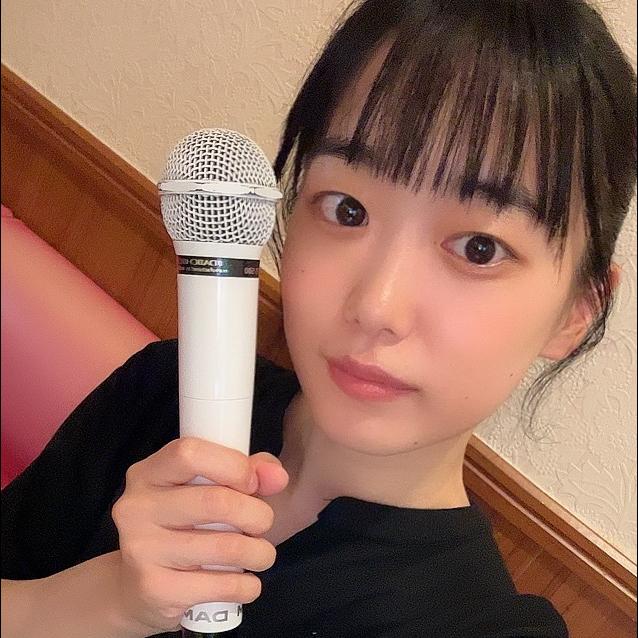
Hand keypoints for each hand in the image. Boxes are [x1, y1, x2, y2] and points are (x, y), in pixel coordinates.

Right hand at [110, 437, 287, 633]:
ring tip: (261, 554)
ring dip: (260, 553)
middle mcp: (136, 508)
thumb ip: (246, 472)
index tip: (252, 483)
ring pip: (225, 547)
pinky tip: (246, 583)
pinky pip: (222, 586)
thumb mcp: (207, 488)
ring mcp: (142, 550)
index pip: (190, 453)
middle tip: (263, 524)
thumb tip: (278, 476)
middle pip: (216, 501)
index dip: (233, 465)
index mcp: (148, 473)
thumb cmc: (182, 527)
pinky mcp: (155, 591)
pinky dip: (247, 586)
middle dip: (257, 514)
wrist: (135, 590)